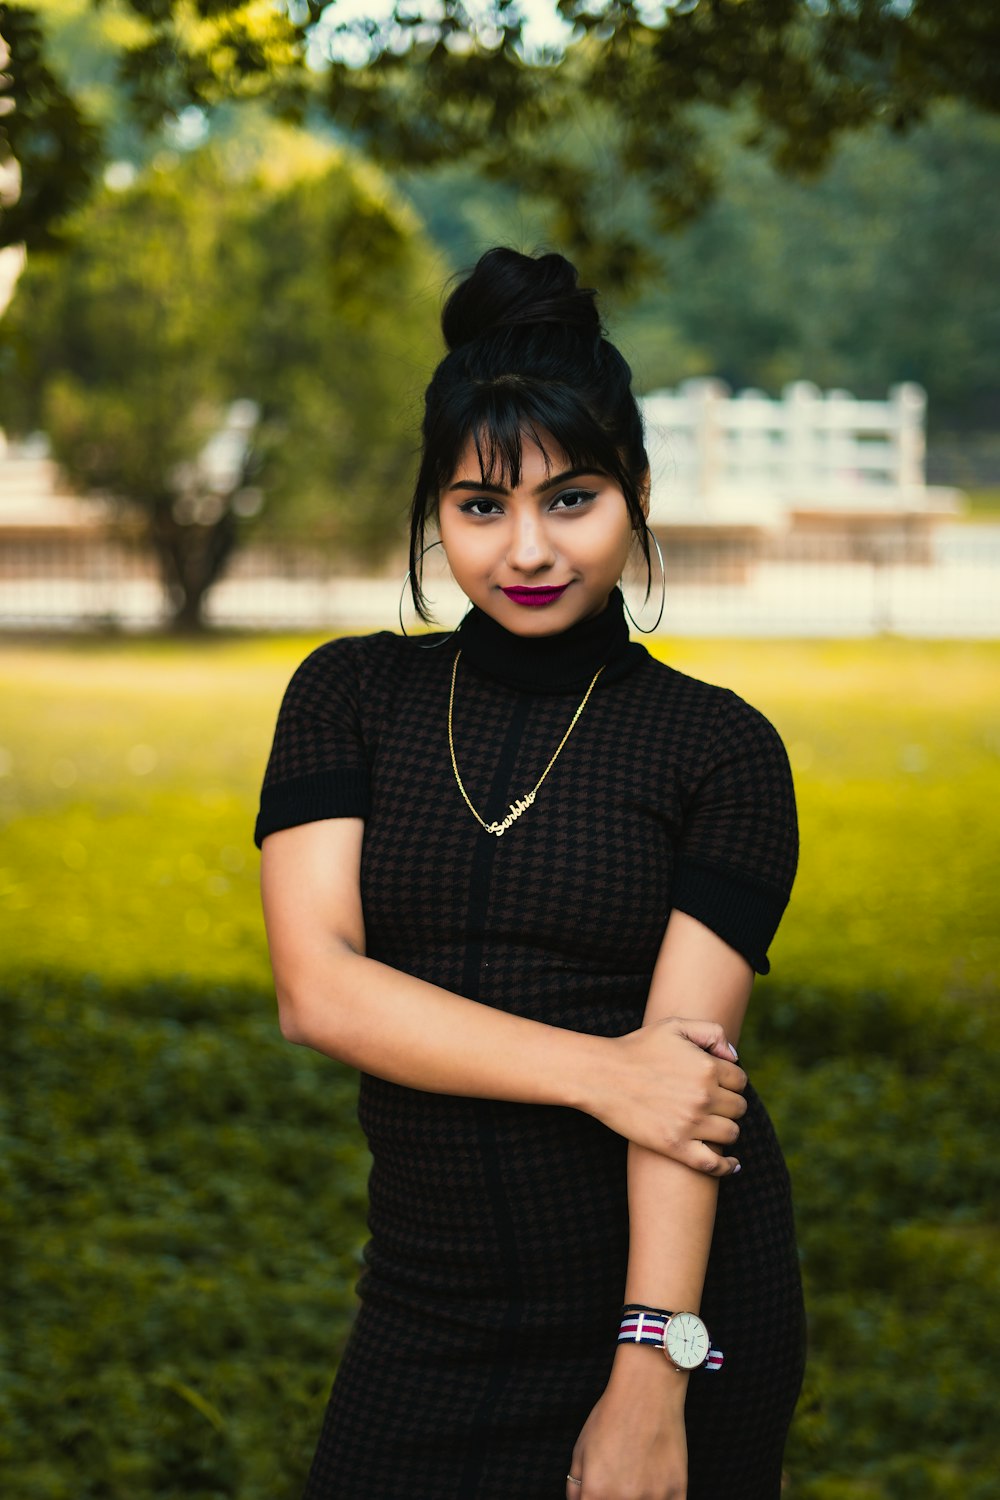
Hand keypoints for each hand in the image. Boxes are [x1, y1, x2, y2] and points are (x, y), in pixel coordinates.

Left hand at [567, 1350, 688, 1498]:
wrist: (647, 1392)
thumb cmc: (612, 1416)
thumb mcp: (581, 1450)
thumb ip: (576, 1489)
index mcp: (596, 1493)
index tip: (601, 1493)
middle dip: (615, 1498)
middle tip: (621, 1481)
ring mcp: (653, 1498)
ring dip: (638, 1499)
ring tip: (637, 1478)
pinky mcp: (678, 1492)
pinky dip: (660, 1499)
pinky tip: (654, 1484)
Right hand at [593, 1017, 746, 1173]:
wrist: (602, 1075)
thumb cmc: (637, 1048)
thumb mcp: (674, 1027)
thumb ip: (711, 1032)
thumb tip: (734, 1058)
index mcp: (707, 1067)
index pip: (740, 1081)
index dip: (731, 1082)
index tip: (719, 1085)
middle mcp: (703, 1096)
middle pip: (739, 1107)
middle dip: (730, 1104)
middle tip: (713, 1104)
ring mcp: (690, 1124)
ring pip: (731, 1133)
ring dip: (727, 1129)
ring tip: (713, 1125)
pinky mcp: (675, 1146)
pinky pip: (713, 1163)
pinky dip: (727, 1166)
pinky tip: (732, 1165)